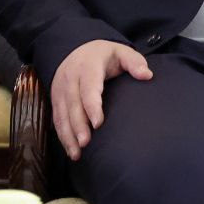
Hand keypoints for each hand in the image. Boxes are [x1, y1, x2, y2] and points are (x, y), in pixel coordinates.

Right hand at [49, 40, 152, 161]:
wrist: (78, 50)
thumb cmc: (104, 55)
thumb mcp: (121, 52)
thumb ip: (134, 62)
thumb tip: (147, 75)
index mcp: (87, 66)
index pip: (88, 87)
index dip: (91, 105)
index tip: (98, 123)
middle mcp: (70, 78)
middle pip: (73, 104)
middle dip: (78, 124)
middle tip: (85, 143)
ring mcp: (60, 89)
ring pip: (62, 114)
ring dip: (68, 134)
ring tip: (76, 153)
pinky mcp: (56, 99)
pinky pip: (57, 119)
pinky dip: (62, 135)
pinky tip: (70, 151)